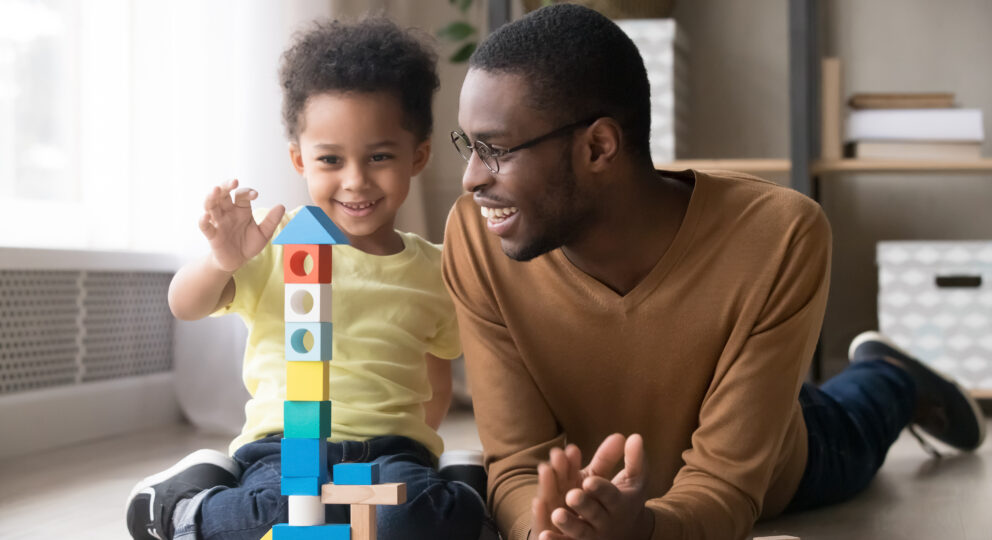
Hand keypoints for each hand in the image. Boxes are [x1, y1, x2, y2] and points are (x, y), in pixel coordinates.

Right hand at [199, 179, 284, 271]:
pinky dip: (203, 220)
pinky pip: (205, 226)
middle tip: (233, 182)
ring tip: (216, 190)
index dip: (247, 192)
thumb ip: (271, 221)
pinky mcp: (212, 235)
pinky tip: (206, 216)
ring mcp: (218, 222)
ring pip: (211, 205)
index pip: (241, 195)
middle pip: (223, 194)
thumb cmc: (249, 244)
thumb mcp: (263, 233)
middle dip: (226, 186)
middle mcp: (228, 212)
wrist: (238, 261)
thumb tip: (281, 206)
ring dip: (212, 197)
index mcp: (241, 209)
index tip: (255, 195)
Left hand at [539, 434, 653, 539]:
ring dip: (568, 524)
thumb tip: (635, 436)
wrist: (628, 533)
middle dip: (584, 505)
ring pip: (580, 532)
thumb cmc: (626, 498)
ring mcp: (593, 535)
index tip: (589, 481)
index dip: (600, 489)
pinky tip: (543, 536)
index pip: (610, 495)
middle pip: (594, 514)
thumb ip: (632, 460)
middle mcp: (606, 521)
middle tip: (572, 495)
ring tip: (556, 514)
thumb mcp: (632, 480)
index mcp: (619, 503)